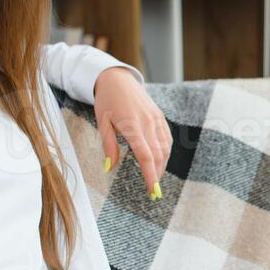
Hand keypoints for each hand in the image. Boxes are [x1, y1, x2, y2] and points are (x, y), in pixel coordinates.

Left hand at [93, 66, 170, 197]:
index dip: (151, 176)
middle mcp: (147, 122)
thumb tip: (110, 168)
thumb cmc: (106, 100)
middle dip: (157, 175)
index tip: (153, 191)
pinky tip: (160, 160)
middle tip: (153, 191)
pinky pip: (167, 138)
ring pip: (165, 148)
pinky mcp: (159, 116)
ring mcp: (156, 119)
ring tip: (155, 178)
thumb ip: (108, 146)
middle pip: (158, 155)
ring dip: (162, 165)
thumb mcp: (102, 122)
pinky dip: (165, 152)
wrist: (118, 78)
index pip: (145, 156)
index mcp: (132, 125)